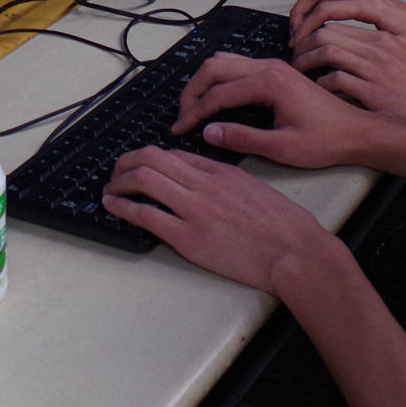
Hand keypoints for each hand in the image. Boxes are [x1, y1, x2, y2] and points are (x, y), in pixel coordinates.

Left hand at [102, 147, 340, 291]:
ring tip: (109, 187)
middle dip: (126, 162)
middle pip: (152, 158)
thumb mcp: (255, 188)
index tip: (140, 164)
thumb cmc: (284, 225)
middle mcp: (204, 184)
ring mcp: (195, 210)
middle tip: (116, 171)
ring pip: (144, 179)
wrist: (296, 251)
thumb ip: (227, 180)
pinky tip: (113, 206)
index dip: (150, 158)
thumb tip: (206, 179)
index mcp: (221, 171)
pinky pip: (147, 215)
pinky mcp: (189, 238)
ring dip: (119, 181)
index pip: (174, 155)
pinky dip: (123, 207)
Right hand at [171, 53, 369, 169]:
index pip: (218, 93)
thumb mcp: (282, 148)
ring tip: (194, 107)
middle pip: (214, 67)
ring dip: (205, 82)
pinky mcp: (278, 72)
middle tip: (182, 115)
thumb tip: (209, 132)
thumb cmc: (328, 140)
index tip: (180, 127)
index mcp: (269, 83)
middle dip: (192, 91)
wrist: (358, 131)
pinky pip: (238, 66)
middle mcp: (269, 67)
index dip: (194, 112)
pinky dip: (220, 80)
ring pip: (224, 62)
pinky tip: (218, 99)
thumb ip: (242, 138)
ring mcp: (274, 67)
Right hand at [290, 0, 405, 62]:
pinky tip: (316, 25)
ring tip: (300, 29)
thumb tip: (332, 64)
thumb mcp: (395, 54)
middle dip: (300, 11)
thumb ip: (364, 53)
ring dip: (306, 5)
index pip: (326, 9)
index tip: (298, 46)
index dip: (307, 27)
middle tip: (294, 35)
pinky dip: (317, 4)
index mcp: (372, 6)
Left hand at [294, 26, 405, 129]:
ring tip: (298, 72)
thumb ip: (372, 49)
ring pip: (327, 52)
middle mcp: (377, 48)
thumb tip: (341, 49)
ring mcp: (375, 68)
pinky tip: (315, 91)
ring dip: (306, 62)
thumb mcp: (399, 57)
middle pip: (326, 32)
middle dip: (302, 43)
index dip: (312, 31)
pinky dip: (320, 84)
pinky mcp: (373, 90)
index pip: (336, 23)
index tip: (302, 42)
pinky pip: (335, 80)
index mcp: (381, 39)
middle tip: (294, 56)